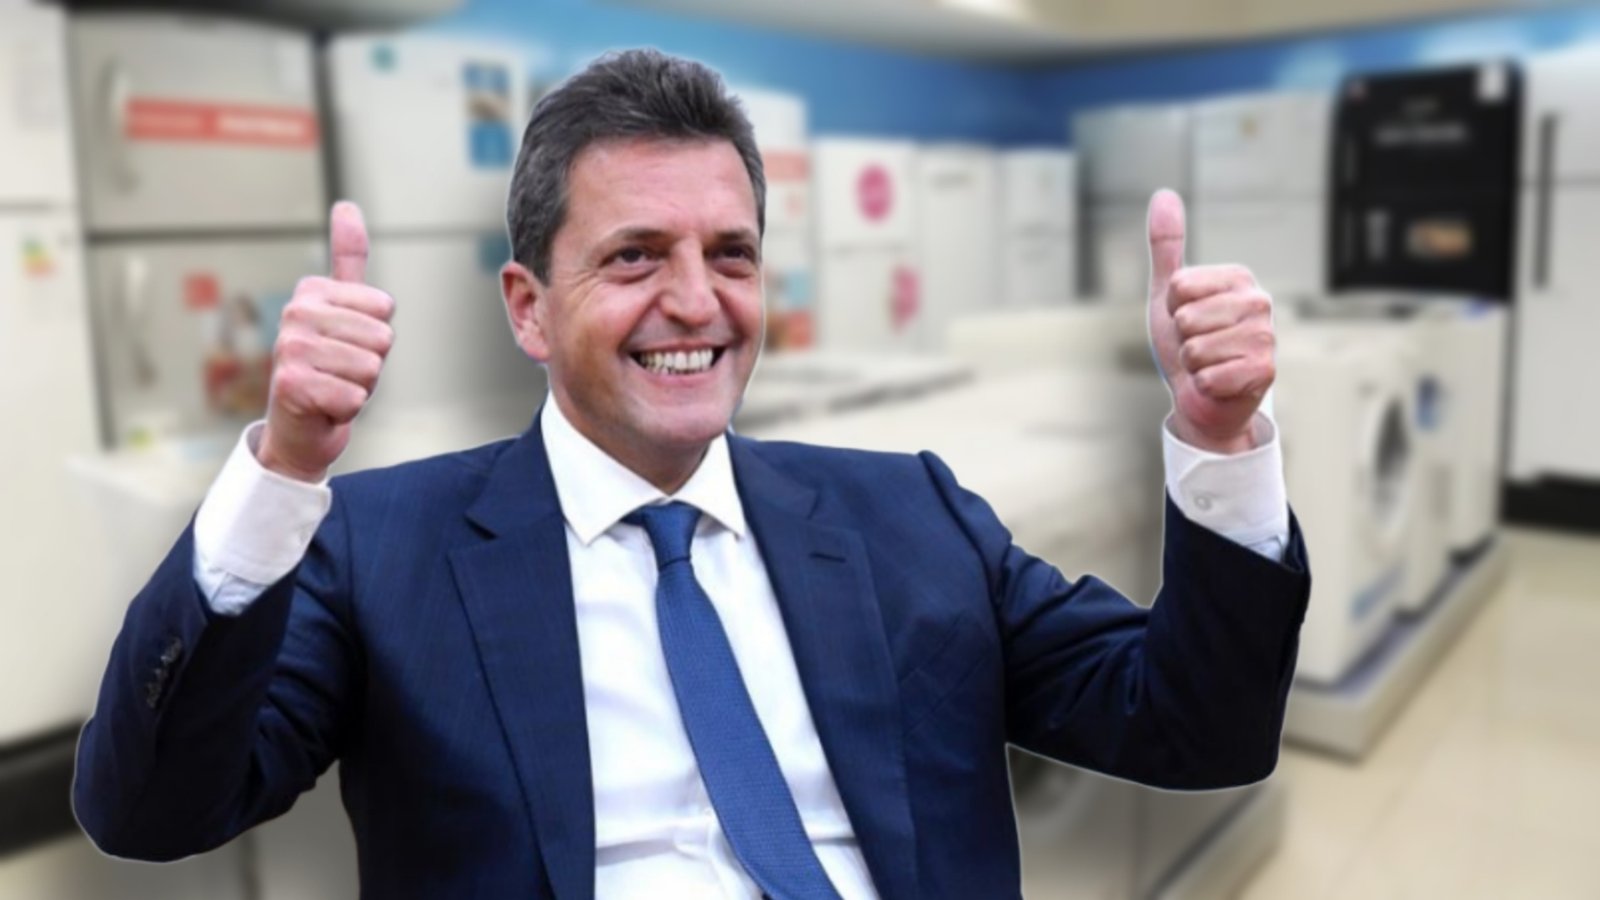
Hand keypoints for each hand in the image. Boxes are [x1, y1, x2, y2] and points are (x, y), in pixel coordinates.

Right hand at [257, 202, 394, 481]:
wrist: (298, 427)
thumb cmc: (327, 367)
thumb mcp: (343, 310)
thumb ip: (347, 258)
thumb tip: (347, 204)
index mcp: (312, 291)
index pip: (385, 309)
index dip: (377, 336)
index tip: (348, 345)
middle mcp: (296, 313)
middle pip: (382, 338)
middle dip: (371, 364)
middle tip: (340, 372)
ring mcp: (290, 348)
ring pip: (371, 368)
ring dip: (360, 387)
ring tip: (332, 387)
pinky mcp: (291, 385)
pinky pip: (356, 397)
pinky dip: (347, 409)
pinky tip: (324, 407)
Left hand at [1146, 189, 1274, 454]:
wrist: (1201, 395)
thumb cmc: (1187, 342)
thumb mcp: (1169, 292)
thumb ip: (1167, 245)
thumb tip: (1164, 194)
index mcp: (1239, 279)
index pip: (1179, 286)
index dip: (1171, 308)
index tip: (1185, 318)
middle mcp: (1259, 303)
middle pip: (1186, 318)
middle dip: (1182, 339)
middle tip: (1197, 346)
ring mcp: (1265, 338)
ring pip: (1195, 349)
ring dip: (1192, 364)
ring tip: (1207, 364)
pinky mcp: (1264, 372)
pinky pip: (1209, 377)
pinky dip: (1204, 385)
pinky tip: (1217, 384)